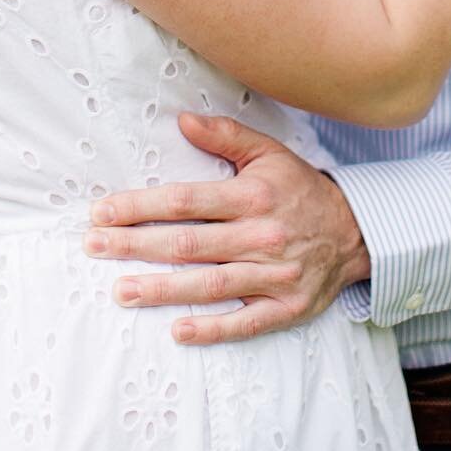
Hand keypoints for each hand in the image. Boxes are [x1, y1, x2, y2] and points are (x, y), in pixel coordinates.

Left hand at [82, 114, 369, 344]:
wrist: (355, 231)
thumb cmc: (300, 189)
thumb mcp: (268, 153)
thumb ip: (225, 135)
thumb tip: (182, 120)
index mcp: (252, 197)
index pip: (185, 201)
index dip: (141, 206)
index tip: (103, 212)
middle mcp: (261, 237)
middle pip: (188, 243)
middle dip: (136, 245)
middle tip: (95, 247)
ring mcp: (274, 276)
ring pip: (209, 284)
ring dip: (161, 289)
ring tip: (121, 291)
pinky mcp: (286, 308)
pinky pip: (244, 323)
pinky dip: (211, 329)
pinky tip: (177, 329)